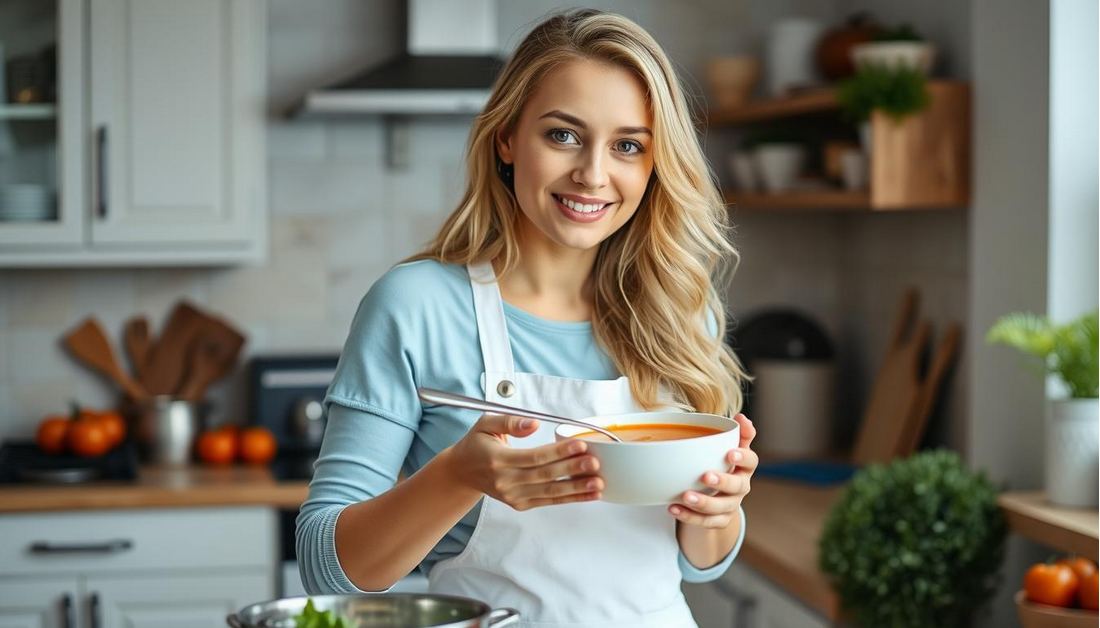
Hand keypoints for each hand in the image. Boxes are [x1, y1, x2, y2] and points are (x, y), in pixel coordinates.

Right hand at [446, 414, 603, 510]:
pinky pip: (549, 501)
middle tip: (594, 463)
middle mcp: (505, 481)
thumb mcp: (485, 424)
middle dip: (572, 470)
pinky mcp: (520, 504)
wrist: (462, 472)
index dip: (558, 452)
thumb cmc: (476, 445)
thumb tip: (533, 424)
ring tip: (598, 483)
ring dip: (576, 489)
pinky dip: (570, 498)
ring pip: (550, 492)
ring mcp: (513, 495)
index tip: (579, 445)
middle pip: (545, 476)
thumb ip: (509, 421)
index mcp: (497, 460)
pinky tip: (589, 494)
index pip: (533, 457)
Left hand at [668, 413, 757, 528]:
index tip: (730, 453)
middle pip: (737, 487)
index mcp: (744, 467)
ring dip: (704, 502)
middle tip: (705, 476)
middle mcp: (741, 487)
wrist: (718, 493)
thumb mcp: (729, 446)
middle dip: (722, 482)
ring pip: (721, 508)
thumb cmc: (721, 462)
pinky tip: (673, 508)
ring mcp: (731, 505)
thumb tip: (741, 417)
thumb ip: (736, 433)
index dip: (743, 457)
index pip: (751, 461)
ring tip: (685, 496)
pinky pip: (706, 522)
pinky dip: (689, 516)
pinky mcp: (720, 520)